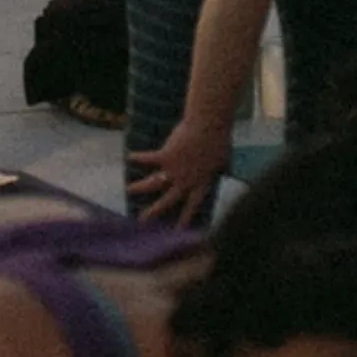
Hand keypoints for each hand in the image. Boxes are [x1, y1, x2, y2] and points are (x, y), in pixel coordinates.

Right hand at [127, 108, 232, 223]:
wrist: (209, 126)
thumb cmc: (219, 139)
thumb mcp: (224, 159)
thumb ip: (222, 168)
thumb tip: (227, 170)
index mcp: (201, 183)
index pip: (193, 205)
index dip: (186, 217)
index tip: (178, 229)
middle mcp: (186, 181)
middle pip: (168, 201)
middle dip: (155, 211)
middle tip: (143, 220)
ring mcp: (174, 170)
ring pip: (154, 183)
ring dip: (140, 187)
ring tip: (129, 190)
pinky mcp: (165, 156)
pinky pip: (148, 158)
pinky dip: (138, 157)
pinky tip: (129, 156)